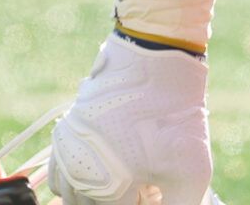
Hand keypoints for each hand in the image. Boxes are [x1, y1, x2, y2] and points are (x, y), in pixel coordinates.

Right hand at [49, 34, 212, 204]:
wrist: (154, 59)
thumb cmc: (175, 116)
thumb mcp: (192, 170)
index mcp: (112, 189)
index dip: (146, 201)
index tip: (157, 185)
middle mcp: (82, 176)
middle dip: (122, 197)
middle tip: (146, 179)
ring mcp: (68, 155)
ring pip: (74, 198)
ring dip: (97, 194)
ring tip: (126, 174)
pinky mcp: (64, 136)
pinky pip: (58, 178)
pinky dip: (74, 183)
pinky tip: (101, 170)